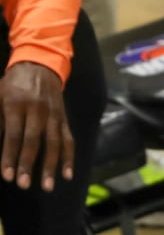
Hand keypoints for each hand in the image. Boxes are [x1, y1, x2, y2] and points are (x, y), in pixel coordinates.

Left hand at [0, 62, 73, 191]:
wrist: (40, 64)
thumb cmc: (12, 85)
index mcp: (18, 104)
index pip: (14, 135)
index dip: (10, 156)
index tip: (8, 176)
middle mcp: (38, 109)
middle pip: (34, 140)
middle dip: (29, 164)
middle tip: (24, 185)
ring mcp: (54, 113)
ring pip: (54, 141)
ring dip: (51, 165)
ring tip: (47, 186)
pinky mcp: (64, 117)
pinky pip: (68, 138)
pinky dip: (69, 156)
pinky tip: (67, 173)